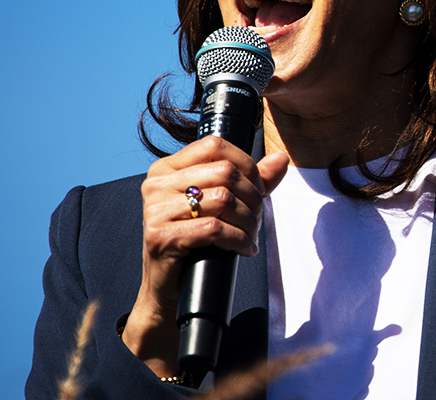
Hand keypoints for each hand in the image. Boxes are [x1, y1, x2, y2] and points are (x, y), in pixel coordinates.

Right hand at [122, 136, 287, 375]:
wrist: (168, 290)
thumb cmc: (197, 243)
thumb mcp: (224, 205)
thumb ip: (252, 180)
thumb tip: (281, 159)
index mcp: (167, 168)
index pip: (215, 145)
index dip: (247, 165)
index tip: (258, 190)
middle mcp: (156, 184)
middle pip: (225, 173)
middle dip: (253, 198)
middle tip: (257, 219)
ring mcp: (154, 210)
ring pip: (223, 200)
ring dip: (248, 221)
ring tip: (251, 235)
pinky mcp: (159, 237)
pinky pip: (213, 229)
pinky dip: (238, 239)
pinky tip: (243, 248)